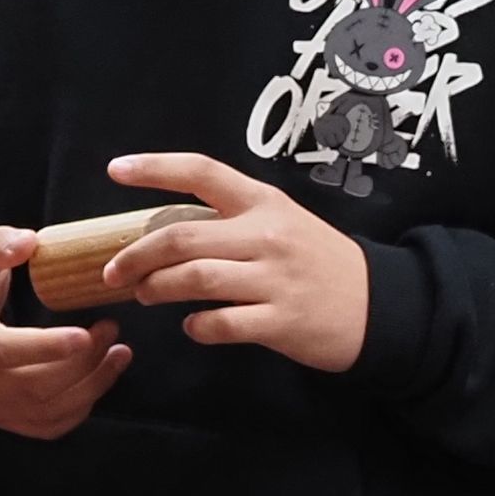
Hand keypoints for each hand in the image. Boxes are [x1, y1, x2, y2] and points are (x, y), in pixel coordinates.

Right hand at [0, 226, 128, 439]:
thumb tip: (29, 242)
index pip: (1, 350)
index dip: (45, 348)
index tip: (84, 335)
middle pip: (30, 386)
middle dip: (80, 364)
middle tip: (111, 330)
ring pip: (44, 411)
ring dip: (90, 386)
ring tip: (119, 353)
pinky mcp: (1, 417)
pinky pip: (46, 426)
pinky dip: (80, 408)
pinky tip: (101, 378)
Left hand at [102, 151, 375, 373]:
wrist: (380, 304)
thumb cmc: (320, 263)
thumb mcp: (283, 224)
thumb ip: (234, 222)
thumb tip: (168, 235)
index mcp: (264, 203)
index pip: (203, 172)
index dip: (155, 168)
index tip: (116, 170)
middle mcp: (267, 235)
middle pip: (182, 236)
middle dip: (137, 255)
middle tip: (114, 272)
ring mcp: (275, 279)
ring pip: (196, 278)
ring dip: (158, 288)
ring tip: (144, 295)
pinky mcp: (281, 320)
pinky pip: (222, 324)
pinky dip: (197, 327)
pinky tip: (193, 327)